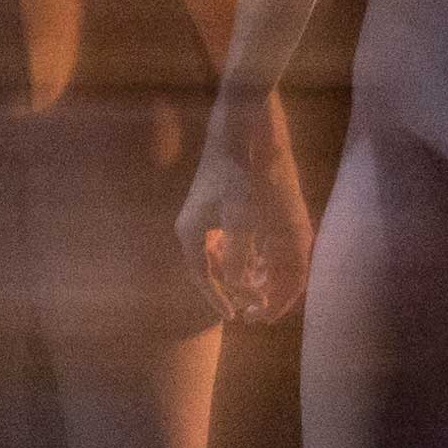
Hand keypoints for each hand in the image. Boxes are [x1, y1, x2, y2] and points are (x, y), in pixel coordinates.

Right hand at [177, 113, 312, 328]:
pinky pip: (222, 238)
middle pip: (209, 268)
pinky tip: (255, 255)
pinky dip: (237, 252)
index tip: (233, 316)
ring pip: (216, 254)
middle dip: (230, 287)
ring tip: (255, 284)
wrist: (237, 130)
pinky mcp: (213, 203)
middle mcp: (192, 227)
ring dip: (235, 271)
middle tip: (249, 302)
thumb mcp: (241, 219)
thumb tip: (239, 286)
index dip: (219, 299)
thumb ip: (239, 257)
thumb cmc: (239, 174)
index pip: (203, 277)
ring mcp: (201, 214)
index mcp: (192, 233)